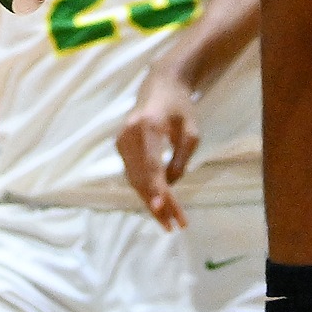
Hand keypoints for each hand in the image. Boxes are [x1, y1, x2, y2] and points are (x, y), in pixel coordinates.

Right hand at [118, 63, 201, 229]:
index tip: (163, 209)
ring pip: (134, 179)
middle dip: (158, 203)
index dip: (156, 189)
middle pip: (142, 177)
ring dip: (150, 202)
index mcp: (148, 125)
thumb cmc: (180, 107)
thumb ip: (181, 159)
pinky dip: (144, 191)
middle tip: (174, 224)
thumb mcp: (191, 131)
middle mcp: (129, 133)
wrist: (160, 86)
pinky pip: (131, 174)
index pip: (151, 164)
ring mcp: (121, 140)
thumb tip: (169, 185)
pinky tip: (157, 205)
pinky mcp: (120, 145)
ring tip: (168, 221)